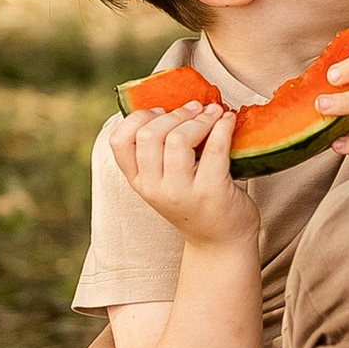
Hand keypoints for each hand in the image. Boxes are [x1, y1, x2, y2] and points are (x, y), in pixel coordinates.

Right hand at [105, 99, 258, 250]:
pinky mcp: (211, 192)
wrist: (221, 243)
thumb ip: (159, 154)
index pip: (119, 142)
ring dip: (199, 118)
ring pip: (178, 139)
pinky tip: (229, 120)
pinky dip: (223, 127)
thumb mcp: (165, 183)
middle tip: (195, 107)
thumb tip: (172, 104)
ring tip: (214, 113)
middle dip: (175, 113)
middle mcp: (155, 188)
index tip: (160, 111)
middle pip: (149, 134)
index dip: (138, 117)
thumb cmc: (195, 203)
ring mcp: (181, 192)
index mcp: (139, 182)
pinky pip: (214, 148)